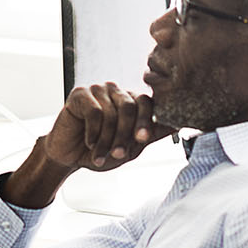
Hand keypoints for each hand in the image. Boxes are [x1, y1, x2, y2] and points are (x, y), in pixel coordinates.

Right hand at [41, 83, 157, 174]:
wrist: (68, 157)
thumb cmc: (100, 151)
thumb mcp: (130, 147)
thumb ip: (150, 135)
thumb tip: (179, 125)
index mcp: (132, 101)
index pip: (146, 103)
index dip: (146, 121)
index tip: (143, 139)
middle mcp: (116, 92)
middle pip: (129, 107)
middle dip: (124, 134)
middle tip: (119, 154)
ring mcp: (98, 90)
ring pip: (111, 113)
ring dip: (106, 139)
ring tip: (101, 156)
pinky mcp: (79, 93)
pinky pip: (93, 112)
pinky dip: (93, 132)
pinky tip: (89, 142)